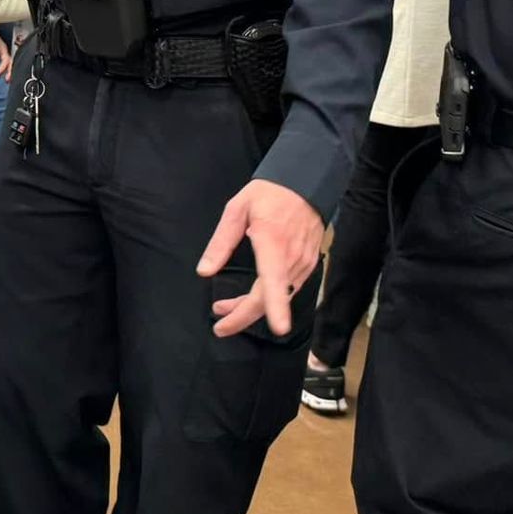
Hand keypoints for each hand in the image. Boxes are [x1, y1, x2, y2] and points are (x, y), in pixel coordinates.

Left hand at [0, 23, 12, 78]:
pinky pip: (1, 63)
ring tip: (5, 81)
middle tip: (7, 81)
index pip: (6, 61)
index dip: (3, 68)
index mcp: (2, 48)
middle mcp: (2, 51)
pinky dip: (2, 70)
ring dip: (7, 72)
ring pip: (7, 64)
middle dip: (10, 73)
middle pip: (10, 64)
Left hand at [197, 178, 325, 337]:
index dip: (276, 306)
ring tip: (224, 308)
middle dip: (243, 317)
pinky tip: (250, 297)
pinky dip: (268, 298)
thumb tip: (204, 272)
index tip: (279, 329)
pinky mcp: (308, 265)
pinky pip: (287, 290)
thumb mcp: (237, 209)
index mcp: (272, 243)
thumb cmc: (268, 194)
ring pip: (278, 297)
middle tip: (219, 326)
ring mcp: (303, 264)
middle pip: (270, 299)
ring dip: (251, 308)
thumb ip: (221, 243)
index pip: (275, 280)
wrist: (305, 184)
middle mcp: (291, 258)